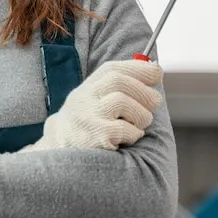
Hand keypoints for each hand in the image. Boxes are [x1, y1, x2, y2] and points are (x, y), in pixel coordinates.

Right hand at [29, 60, 162, 151]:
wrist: (61, 150)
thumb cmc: (89, 124)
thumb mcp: (96, 100)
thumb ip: (120, 86)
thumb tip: (154, 71)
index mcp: (87, 88)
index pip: (112, 69)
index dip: (138, 68)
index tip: (156, 72)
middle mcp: (84, 99)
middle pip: (118, 81)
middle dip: (143, 90)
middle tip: (155, 102)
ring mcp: (87, 117)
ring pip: (122, 102)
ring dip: (141, 114)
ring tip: (139, 124)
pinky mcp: (95, 137)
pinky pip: (124, 129)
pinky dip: (134, 133)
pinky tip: (129, 138)